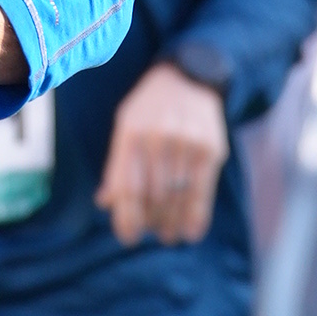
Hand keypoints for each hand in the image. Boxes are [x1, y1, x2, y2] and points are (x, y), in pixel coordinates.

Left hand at [97, 59, 229, 247]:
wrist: (189, 77)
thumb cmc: (150, 110)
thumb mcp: (126, 126)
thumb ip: (117, 164)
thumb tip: (105, 203)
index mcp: (130, 133)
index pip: (127, 187)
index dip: (127, 218)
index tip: (128, 237)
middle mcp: (158, 138)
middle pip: (153, 195)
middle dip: (151, 221)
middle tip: (152, 233)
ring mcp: (186, 143)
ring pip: (177, 196)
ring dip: (172, 222)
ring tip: (168, 235)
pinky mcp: (211, 148)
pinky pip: (202, 190)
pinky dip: (196, 216)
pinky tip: (191, 232)